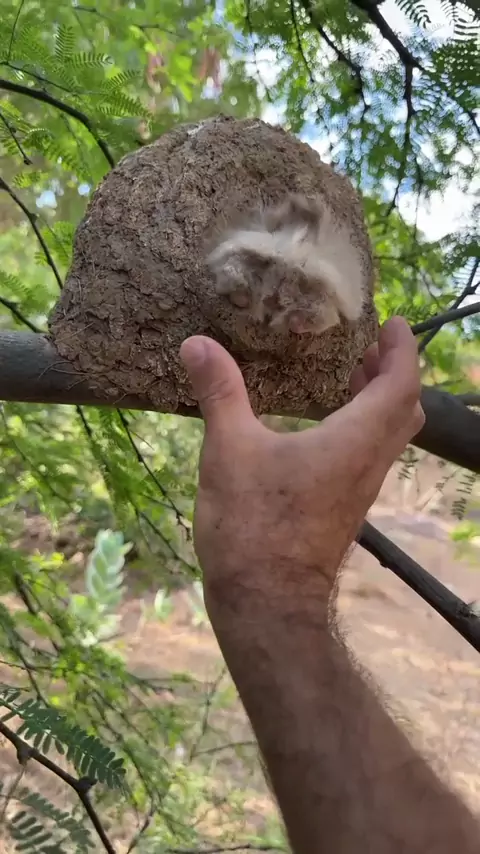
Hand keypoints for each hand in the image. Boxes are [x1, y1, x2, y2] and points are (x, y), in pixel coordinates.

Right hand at [180, 318, 424, 604]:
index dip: (402, 350)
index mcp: (355, 441)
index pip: (401, 384)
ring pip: (388, 435)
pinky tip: (323, 426)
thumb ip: (220, 392)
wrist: (267, 602)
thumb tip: (196, 343)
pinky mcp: (344, 508)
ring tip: (349, 376)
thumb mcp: (229, 451)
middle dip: (392, 372)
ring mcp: (359, 490)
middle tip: (369, 348)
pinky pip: (368, 455)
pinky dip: (361, 428)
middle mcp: (368, 464)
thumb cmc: (253, 526)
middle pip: (404, 409)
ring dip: (379, 401)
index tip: (392, 323)